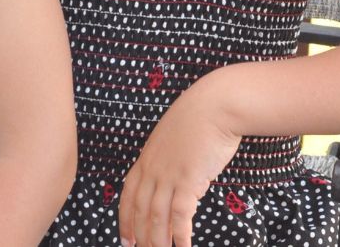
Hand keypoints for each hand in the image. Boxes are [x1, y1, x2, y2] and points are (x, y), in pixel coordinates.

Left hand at [119, 77, 241, 246]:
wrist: (214, 106)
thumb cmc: (199, 120)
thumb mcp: (173, 140)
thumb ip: (169, 162)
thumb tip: (179, 185)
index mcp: (146, 158)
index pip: (128, 194)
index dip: (125, 219)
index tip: (125, 239)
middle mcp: (153, 169)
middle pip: (140, 210)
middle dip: (140, 235)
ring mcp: (169, 174)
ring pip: (157, 216)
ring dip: (158, 241)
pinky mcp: (188, 179)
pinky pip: (180, 214)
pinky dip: (180, 235)